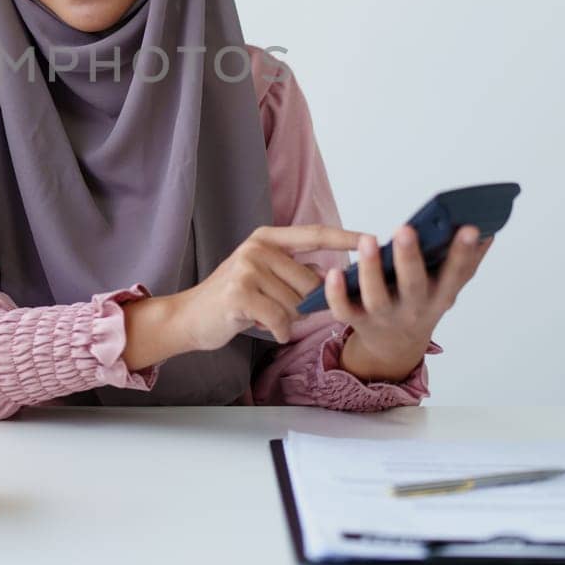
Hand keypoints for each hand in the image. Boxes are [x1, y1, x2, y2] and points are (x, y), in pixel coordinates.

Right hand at [171, 224, 369, 349]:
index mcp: (267, 238)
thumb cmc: (234, 299)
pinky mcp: (239, 292)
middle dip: (304, 304)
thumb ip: (296, 272)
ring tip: (265, 316)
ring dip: (287, 319)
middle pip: (310, 281)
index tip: (373, 239)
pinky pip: (280, 318)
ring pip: (296, 303)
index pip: (315, 234)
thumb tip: (333, 277)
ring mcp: (247, 267)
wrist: (191, 317)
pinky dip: (278, 330)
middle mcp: (258, 247)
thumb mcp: (265, 277)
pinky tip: (266, 329)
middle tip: (280, 311)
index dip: (345, 237)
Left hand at [324, 223, 493, 380]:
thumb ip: (466, 260)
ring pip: (376, 297)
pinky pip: (345, 310)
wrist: (396, 345)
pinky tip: (333, 272)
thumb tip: (486, 231)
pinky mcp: (358, 321)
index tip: (470, 228)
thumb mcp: (447, 286)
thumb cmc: (423, 302)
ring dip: (371, 269)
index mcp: (440, 296)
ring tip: (369, 240)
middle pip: (413, 285)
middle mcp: (414, 308)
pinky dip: (337, 294)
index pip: (455, 274)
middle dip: (410, 258)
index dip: (463, 254)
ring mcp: (385, 316)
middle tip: (405, 229)